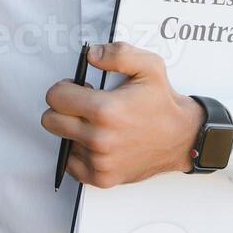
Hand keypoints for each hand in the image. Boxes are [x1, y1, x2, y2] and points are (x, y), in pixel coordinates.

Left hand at [42, 41, 203, 187]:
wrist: (182, 138)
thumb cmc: (163, 105)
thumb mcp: (149, 66)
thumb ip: (118, 54)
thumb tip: (92, 55)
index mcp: (105, 110)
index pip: (55, 97)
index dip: (65, 88)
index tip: (78, 88)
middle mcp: (99, 139)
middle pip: (50, 121)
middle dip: (63, 109)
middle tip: (83, 106)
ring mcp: (99, 161)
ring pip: (62, 141)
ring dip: (73, 131)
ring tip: (97, 124)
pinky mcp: (101, 178)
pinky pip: (70, 164)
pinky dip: (79, 152)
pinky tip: (96, 142)